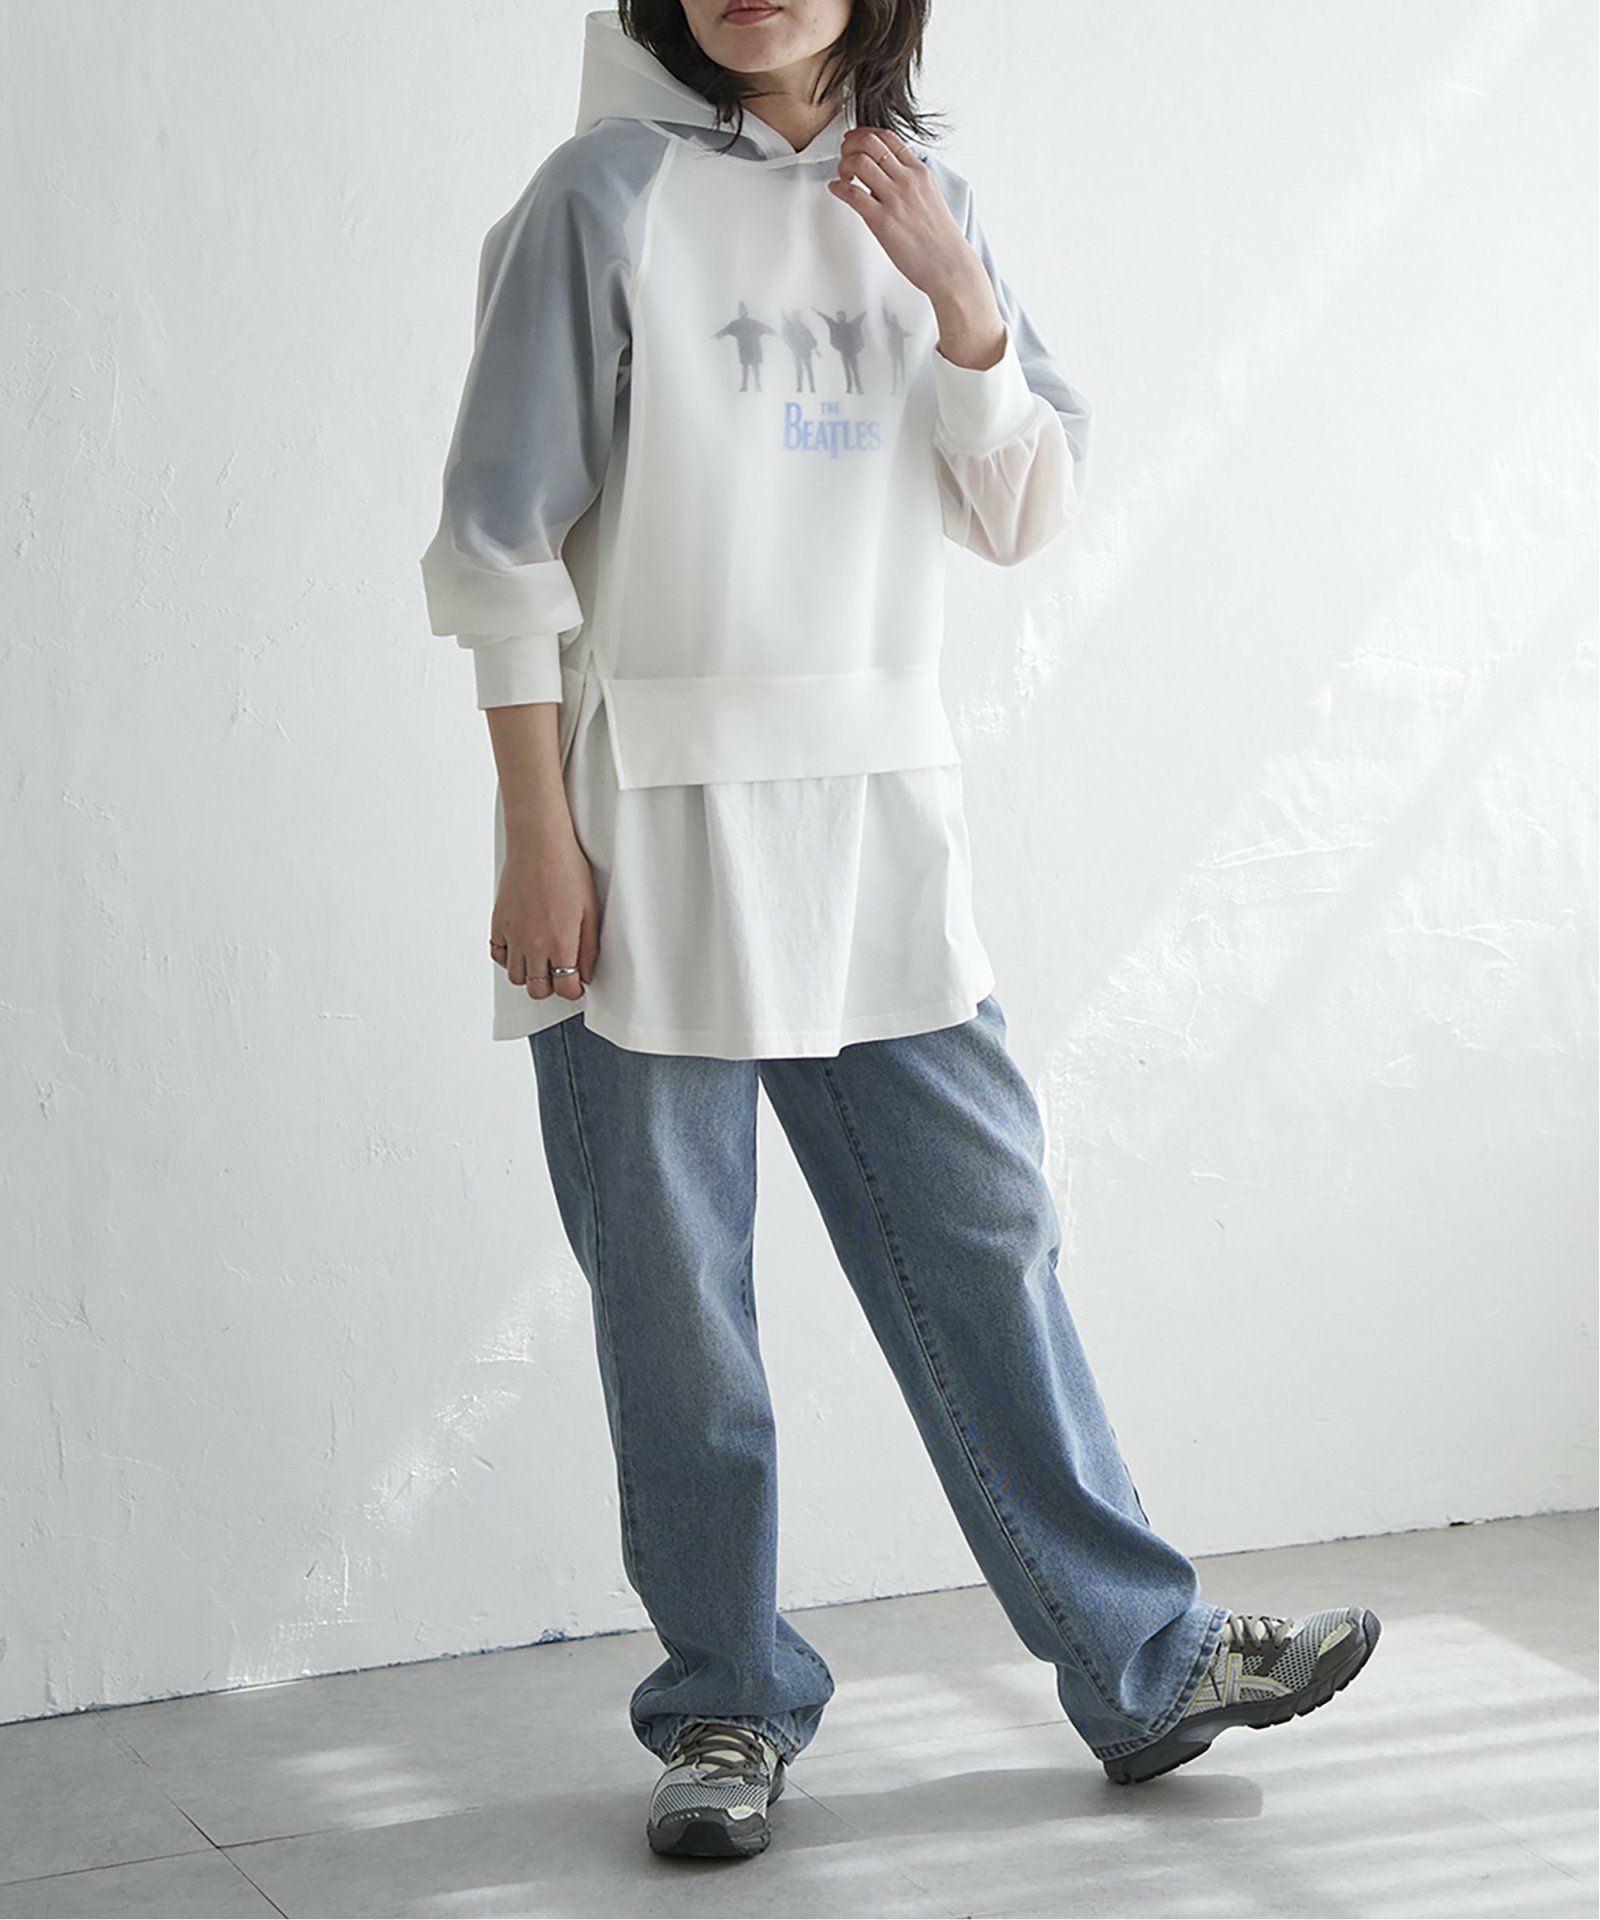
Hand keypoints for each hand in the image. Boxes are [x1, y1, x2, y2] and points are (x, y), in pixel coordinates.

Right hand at [490, 828, 599, 1001]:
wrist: (539, 845)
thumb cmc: (567, 870)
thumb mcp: (590, 911)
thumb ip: (589, 948)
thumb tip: (586, 973)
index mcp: (561, 942)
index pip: (564, 989)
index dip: (573, 990)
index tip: (576, 983)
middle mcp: (534, 944)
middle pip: (538, 990)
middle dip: (552, 986)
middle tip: (560, 972)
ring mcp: (513, 935)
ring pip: (517, 978)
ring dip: (530, 974)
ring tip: (542, 959)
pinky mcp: (498, 924)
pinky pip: (498, 955)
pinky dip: (509, 958)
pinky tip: (522, 947)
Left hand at [827, 126, 1004, 366]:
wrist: (949, 266)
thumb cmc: (940, 239)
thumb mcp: (930, 197)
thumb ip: (911, 183)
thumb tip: (889, 177)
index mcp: (919, 172)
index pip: (888, 137)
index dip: (865, 134)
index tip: (855, 140)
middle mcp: (906, 180)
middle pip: (869, 143)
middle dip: (849, 145)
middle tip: (844, 156)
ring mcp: (894, 199)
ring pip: (859, 162)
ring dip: (843, 165)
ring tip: (843, 177)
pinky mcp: (882, 220)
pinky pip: (852, 194)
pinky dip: (838, 187)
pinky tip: (837, 190)